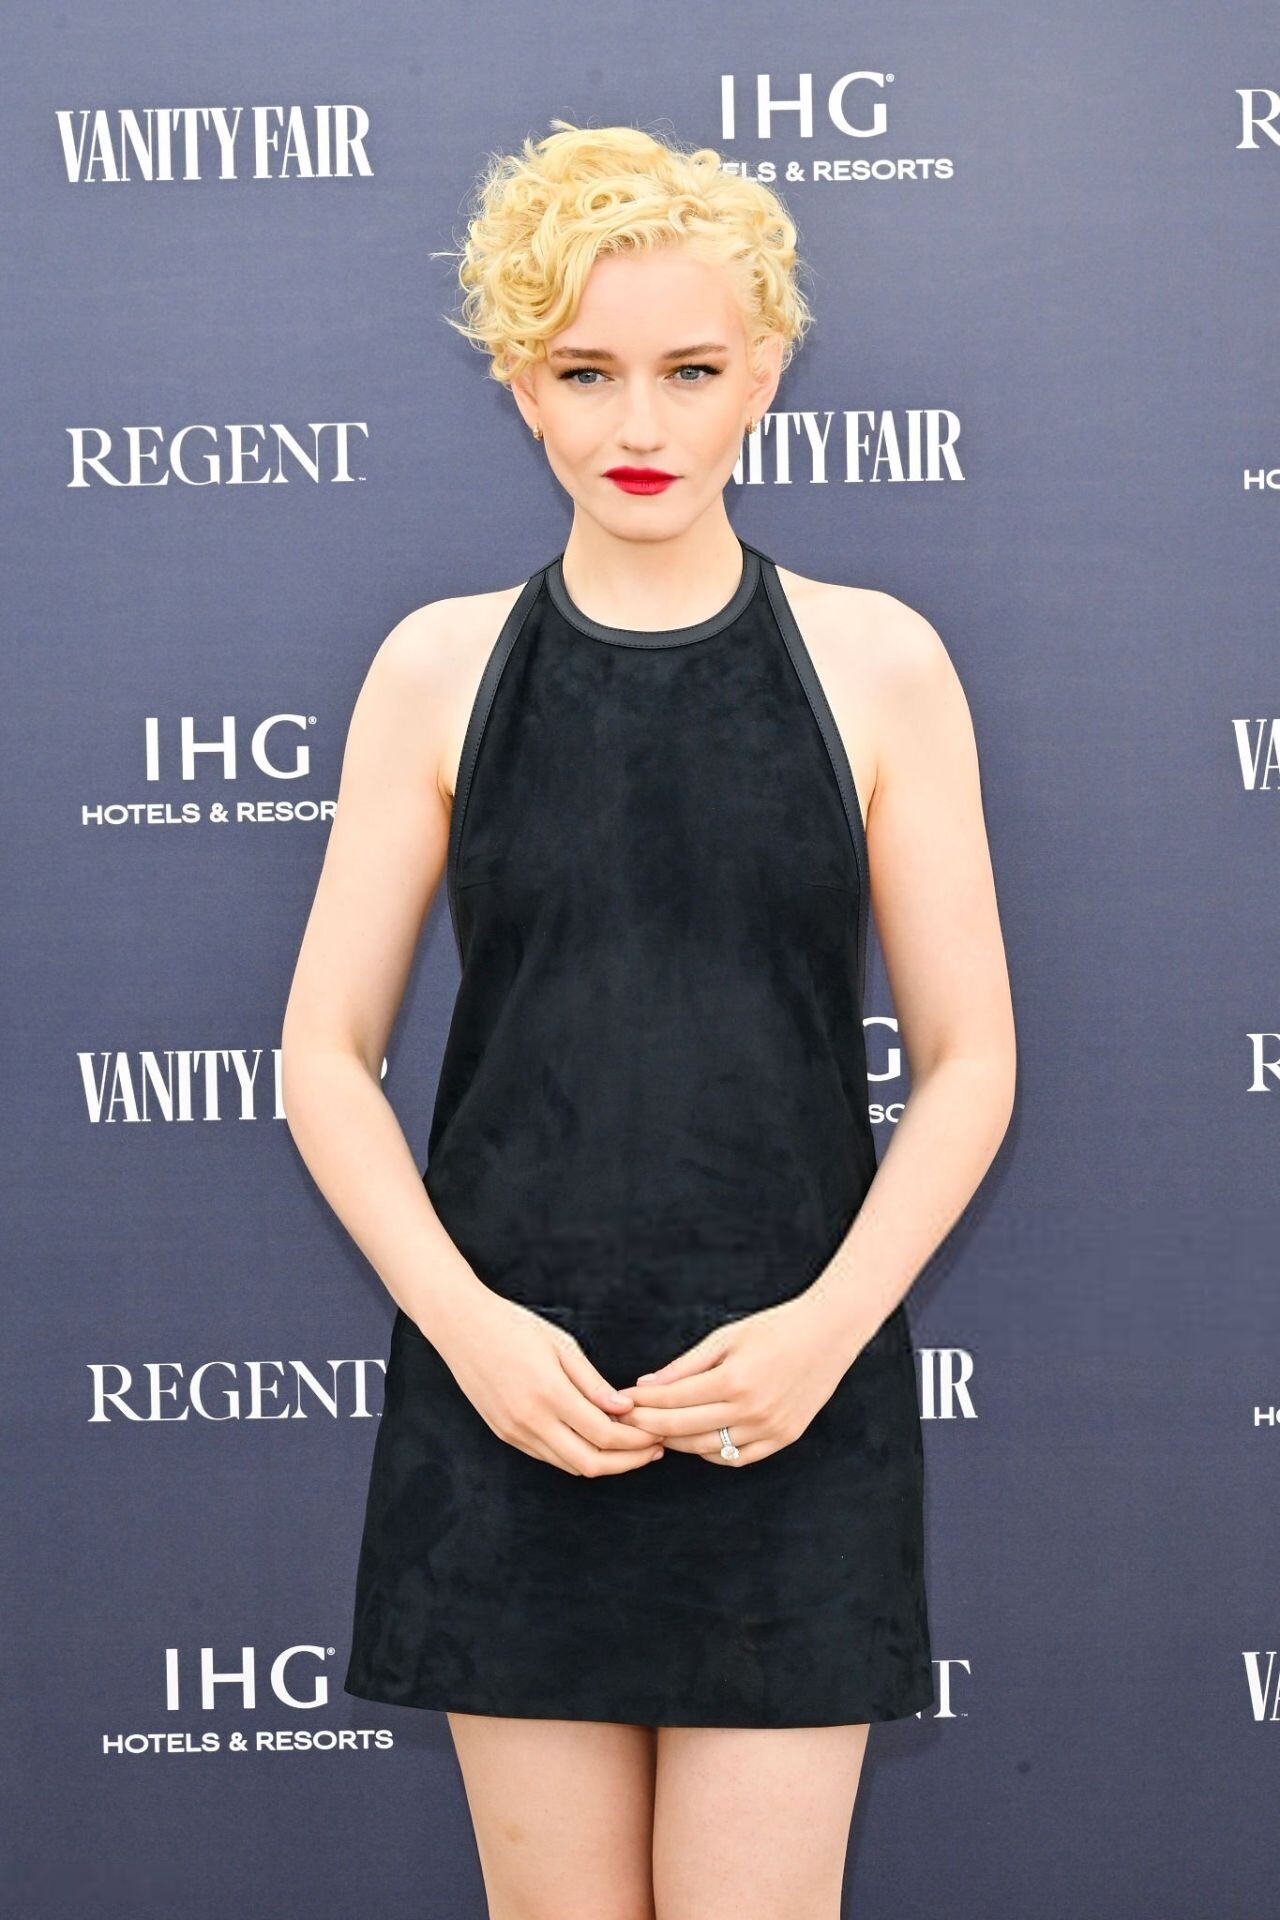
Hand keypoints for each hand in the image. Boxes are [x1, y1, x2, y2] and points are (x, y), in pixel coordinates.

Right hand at [429, 1287, 665, 1477]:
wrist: (462, 1327)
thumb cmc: (515, 1327)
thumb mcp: (562, 1346)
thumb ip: (594, 1384)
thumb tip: (626, 1410)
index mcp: (549, 1394)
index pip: (605, 1435)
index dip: (637, 1440)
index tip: (658, 1432)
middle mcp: (530, 1420)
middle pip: (590, 1463)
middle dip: (628, 1461)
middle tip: (655, 1448)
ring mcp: (515, 1432)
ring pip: (569, 1466)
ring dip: (604, 1462)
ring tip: (632, 1447)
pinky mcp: (505, 1434)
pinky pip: (549, 1457)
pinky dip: (577, 1455)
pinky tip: (595, 1441)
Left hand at [618, 1291, 864, 1467]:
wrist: (829, 1334)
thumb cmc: (773, 1328)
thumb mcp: (725, 1338)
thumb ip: (684, 1367)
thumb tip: (644, 1387)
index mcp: (734, 1379)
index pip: (672, 1401)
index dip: (641, 1404)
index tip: (621, 1401)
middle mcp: (751, 1409)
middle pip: (682, 1429)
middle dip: (648, 1426)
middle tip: (626, 1422)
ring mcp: (770, 1428)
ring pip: (706, 1448)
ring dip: (675, 1442)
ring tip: (655, 1431)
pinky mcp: (784, 1438)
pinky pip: (736, 1457)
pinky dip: (710, 1452)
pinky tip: (694, 1439)